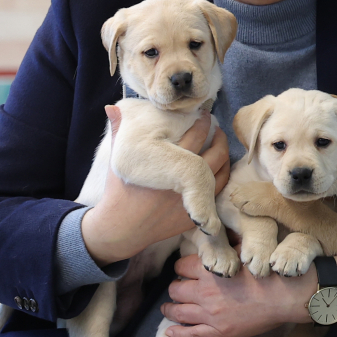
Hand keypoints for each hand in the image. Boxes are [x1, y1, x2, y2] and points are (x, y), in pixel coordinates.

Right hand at [82, 108, 229, 266]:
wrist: (121, 229)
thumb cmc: (119, 192)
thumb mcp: (118, 160)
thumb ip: (117, 132)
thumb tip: (112, 107)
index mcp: (167, 165)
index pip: (195, 136)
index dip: (203, 122)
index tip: (204, 114)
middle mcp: (183, 182)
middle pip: (215, 154)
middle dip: (219, 137)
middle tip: (217, 128)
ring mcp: (192, 200)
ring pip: (221, 174)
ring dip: (224, 156)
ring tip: (220, 145)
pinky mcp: (195, 215)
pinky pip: (217, 193)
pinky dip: (221, 178)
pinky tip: (218, 169)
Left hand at [161, 253, 317, 336]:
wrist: (286, 295)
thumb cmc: (268, 270)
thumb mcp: (245, 250)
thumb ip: (226, 246)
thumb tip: (217, 236)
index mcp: (209, 270)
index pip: (181, 267)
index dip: (181, 268)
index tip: (184, 270)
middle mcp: (204, 292)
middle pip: (175, 289)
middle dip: (175, 287)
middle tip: (178, 288)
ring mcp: (210, 314)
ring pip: (178, 312)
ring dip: (169, 309)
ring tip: (167, 308)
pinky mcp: (219, 332)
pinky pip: (191, 335)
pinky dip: (177, 333)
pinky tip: (170, 332)